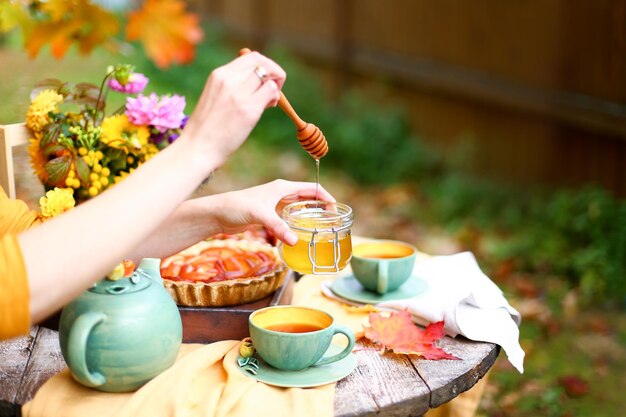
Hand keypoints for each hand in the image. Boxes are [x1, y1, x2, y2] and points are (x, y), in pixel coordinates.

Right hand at [181, 51, 285, 169]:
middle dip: (274, 73)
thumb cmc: (208, 127)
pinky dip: (275, 97)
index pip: (251, 57)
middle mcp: (228, 79)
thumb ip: (234, 85)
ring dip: (275, 87)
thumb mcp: (216, 96)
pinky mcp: (248, 109)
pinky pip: (272, 91)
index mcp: (219, 74)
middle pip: (262, 63)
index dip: (264, 65)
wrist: (198, 148)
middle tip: (272, 91)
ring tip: (268, 103)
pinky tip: (267, 107)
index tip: (264, 80)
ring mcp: (238, 93)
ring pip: (269, 76)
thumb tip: (263, 80)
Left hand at [210, 180, 335, 244]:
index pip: (313, 188)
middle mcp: (282, 193)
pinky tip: (302, 234)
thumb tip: (295, 241)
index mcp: (283, 187)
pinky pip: (290, 218)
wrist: (218, 213)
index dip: (326, 197)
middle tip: (333, 222)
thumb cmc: (237, 207)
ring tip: (322, 228)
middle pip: (309, 198)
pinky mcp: (270, 214)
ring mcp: (276, 204)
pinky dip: (298, 223)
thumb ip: (279, 227)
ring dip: (311, 216)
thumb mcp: (260, 215)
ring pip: (300, 208)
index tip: (336, 210)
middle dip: (322, 208)